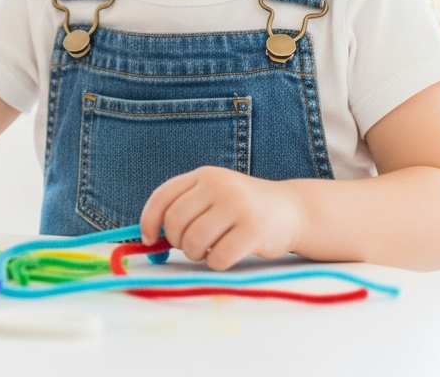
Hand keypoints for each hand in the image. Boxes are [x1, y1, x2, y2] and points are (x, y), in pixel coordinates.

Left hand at [139, 166, 304, 270]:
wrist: (290, 210)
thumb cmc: (242, 209)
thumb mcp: (213, 195)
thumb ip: (185, 207)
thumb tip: (150, 237)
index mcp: (204, 176)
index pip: (162, 197)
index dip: (148, 221)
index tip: (149, 239)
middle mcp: (219, 186)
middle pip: (175, 221)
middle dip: (177, 241)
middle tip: (190, 247)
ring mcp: (238, 206)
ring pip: (195, 240)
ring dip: (195, 254)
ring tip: (207, 252)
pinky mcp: (254, 229)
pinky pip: (219, 256)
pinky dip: (216, 263)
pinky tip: (224, 257)